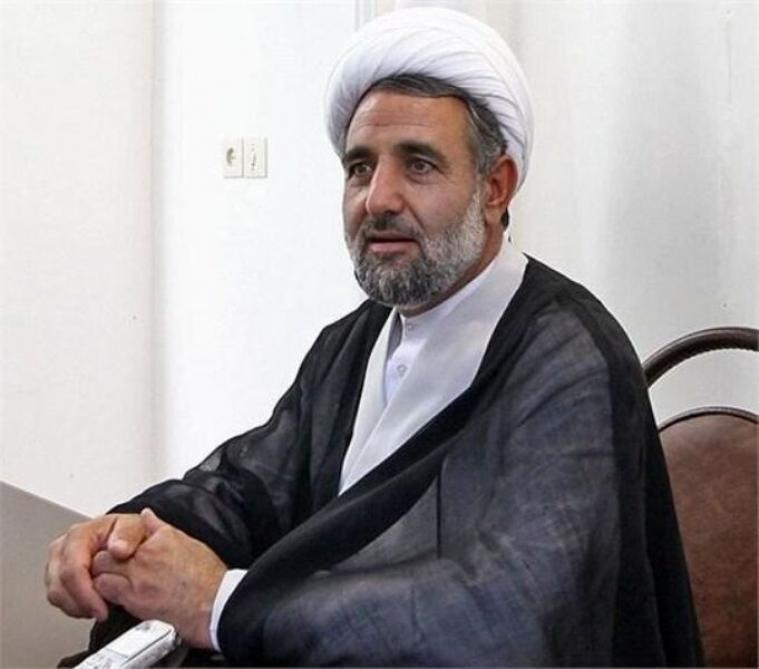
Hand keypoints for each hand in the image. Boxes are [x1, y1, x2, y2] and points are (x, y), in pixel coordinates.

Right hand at [45, 513, 146, 620]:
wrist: (126, 536)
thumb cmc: (128, 534)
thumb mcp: (135, 527)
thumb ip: (128, 534)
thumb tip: (117, 549)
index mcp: (79, 534)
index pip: (72, 568)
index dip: (85, 592)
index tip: (101, 608)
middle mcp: (63, 548)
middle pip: (59, 584)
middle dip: (81, 603)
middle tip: (102, 613)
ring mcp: (57, 562)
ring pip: (56, 594)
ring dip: (77, 607)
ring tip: (99, 609)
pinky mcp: (56, 576)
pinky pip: (58, 598)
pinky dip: (74, 606)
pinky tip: (91, 605)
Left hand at [91, 508, 226, 648]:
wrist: (213, 603)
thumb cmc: (207, 576)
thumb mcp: (187, 541)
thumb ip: (160, 527)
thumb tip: (147, 514)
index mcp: (158, 540)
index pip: (124, 535)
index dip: (119, 544)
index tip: (120, 550)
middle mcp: (144, 557)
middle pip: (106, 555)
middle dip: (106, 560)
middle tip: (112, 566)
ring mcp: (137, 579)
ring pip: (101, 574)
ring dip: (103, 577)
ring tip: (114, 581)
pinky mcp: (134, 600)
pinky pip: (107, 593)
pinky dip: (108, 594)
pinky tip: (119, 596)